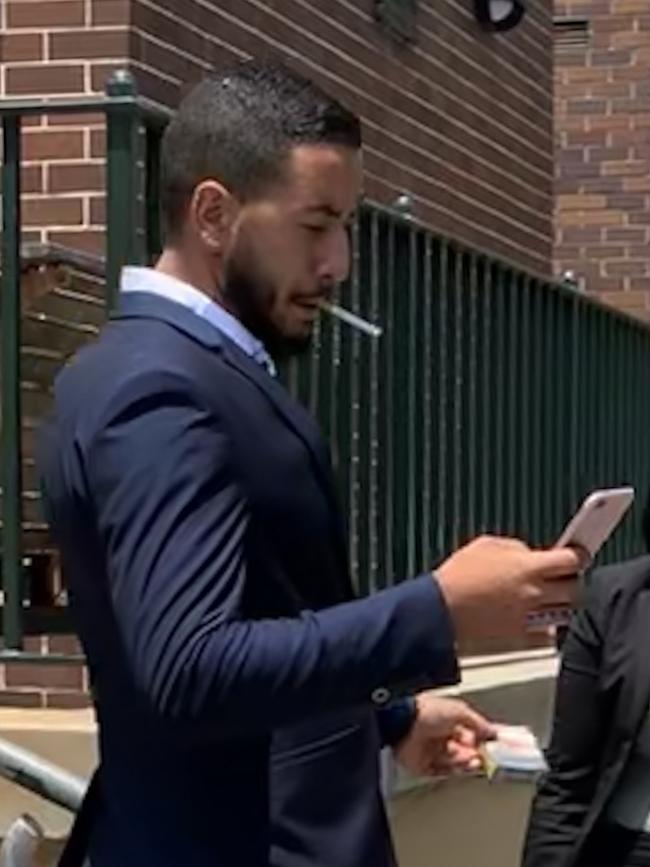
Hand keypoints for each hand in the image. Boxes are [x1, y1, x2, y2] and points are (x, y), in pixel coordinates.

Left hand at [393, 694, 495, 777]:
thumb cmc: (427, 710)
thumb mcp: (458, 710)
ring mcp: (431, 751)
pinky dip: (453, 771)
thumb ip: (478, 722)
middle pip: (465, 749)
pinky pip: (442, 772)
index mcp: (447, 718)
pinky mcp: (422, 765)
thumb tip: (494, 731)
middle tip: (485, 756)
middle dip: (476, 753)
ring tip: (473, 761)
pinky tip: (460, 768)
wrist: (401, 723)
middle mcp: (439, 734)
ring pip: (455, 762)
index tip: (496, 746)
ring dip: (466, 763)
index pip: (470, 731)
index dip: (483, 739)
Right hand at [434, 536, 583, 644]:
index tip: (577, 554)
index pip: (572, 560)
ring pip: (565, 612)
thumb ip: (514, 546)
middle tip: (562, 576)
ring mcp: (531, 618)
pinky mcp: (522, 637)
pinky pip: (548, 633)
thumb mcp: (485, 546)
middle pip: (576, 589)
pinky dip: (546, 625)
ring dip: (561, 602)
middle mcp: (535, 593)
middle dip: (572, 580)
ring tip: (547, 595)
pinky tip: (532, 616)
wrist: (439, 612)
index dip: (578, 556)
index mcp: (528, 567)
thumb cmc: (457, 577)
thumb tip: (529, 553)